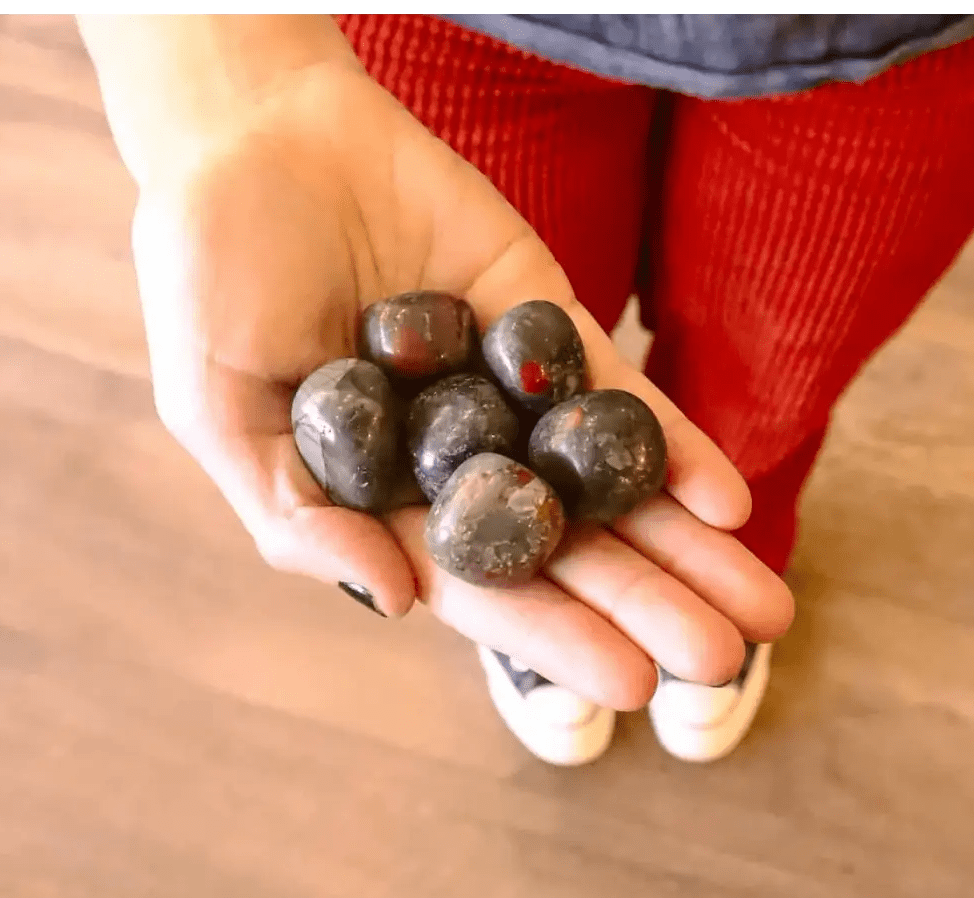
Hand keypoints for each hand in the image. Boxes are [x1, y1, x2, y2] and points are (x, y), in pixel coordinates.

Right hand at [130, 54, 792, 709]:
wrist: (254, 137)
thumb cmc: (210, 279)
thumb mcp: (219, 411)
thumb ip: (297, 515)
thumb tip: (399, 602)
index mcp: (384, 498)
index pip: (479, 584)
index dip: (551, 634)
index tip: (629, 684)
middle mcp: (456, 459)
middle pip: (564, 548)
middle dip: (644, 604)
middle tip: (723, 664)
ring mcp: (507, 393)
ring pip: (606, 482)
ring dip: (684, 545)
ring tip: (763, 607)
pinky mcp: (542, 321)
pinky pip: (615, 388)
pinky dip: (669, 443)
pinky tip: (726, 501)